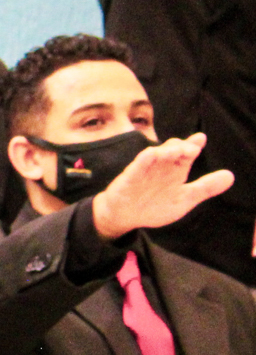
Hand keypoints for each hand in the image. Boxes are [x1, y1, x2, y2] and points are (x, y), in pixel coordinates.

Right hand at [91, 132, 233, 238]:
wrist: (123, 216)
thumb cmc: (153, 206)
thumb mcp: (184, 199)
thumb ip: (205, 188)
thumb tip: (231, 176)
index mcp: (175, 172)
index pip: (186, 155)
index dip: (193, 145)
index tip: (201, 138)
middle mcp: (161, 167)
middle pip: (172, 150)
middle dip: (182, 146)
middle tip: (192, 148)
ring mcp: (145, 170)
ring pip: (156, 154)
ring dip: (167, 150)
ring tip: (178, 150)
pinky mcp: (130, 177)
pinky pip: (137, 165)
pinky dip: (144, 159)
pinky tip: (152, 154)